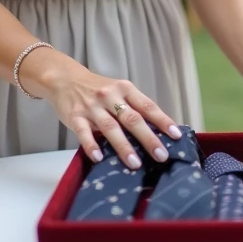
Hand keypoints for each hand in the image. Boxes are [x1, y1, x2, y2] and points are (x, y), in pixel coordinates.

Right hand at [43, 63, 182, 166]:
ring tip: (135, 163)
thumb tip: (157, 131)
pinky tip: (99, 158)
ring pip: (111, 128)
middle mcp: (110, 97)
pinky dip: (91, 145)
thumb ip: (134, 107)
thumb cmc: (98, 89)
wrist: (66, 79)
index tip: (176, 135)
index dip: (163, 121)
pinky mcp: (75, 116)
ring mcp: (92, 107)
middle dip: (149, 138)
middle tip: (162, 155)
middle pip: (133, 119)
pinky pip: (84, 133)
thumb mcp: (119, 91)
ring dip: (124, 147)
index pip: (148, 106)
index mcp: (126, 89)